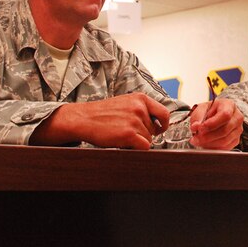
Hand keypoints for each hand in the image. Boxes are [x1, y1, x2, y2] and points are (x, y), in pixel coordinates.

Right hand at [31, 92, 169, 149]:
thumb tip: (157, 123)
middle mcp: (140, 108)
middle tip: (129, 133)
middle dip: (145, 134)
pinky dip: (136, 148)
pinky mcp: (129, 134)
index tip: (159, 129)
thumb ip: (141, 109)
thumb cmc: (102, 113)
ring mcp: (134, 121)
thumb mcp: (125, 102)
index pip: (164, 113)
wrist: (83, 119)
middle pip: (154, 129)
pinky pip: (144, 146)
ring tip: (122, 135)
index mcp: (140, 98)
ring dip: (137, 141)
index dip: (163, 124)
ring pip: (148, 139)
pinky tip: (125, 144)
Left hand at [188, 97, 242, 149]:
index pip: (225, 115)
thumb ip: (197, 116)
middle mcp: (237, 117)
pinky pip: (225, 148)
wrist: (216, 116)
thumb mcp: (201, 108)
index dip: (212, 123)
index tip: (201, 128)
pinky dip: (213, 148)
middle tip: (195, 138)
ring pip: (225, 141)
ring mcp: (238, 130)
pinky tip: (205, 144)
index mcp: (229, 105)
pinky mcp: (236, 140)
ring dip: (209, 143)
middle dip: (208, 136)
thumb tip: (195, 126)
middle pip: (225, 130)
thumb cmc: (210, 111)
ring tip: (198, 141)